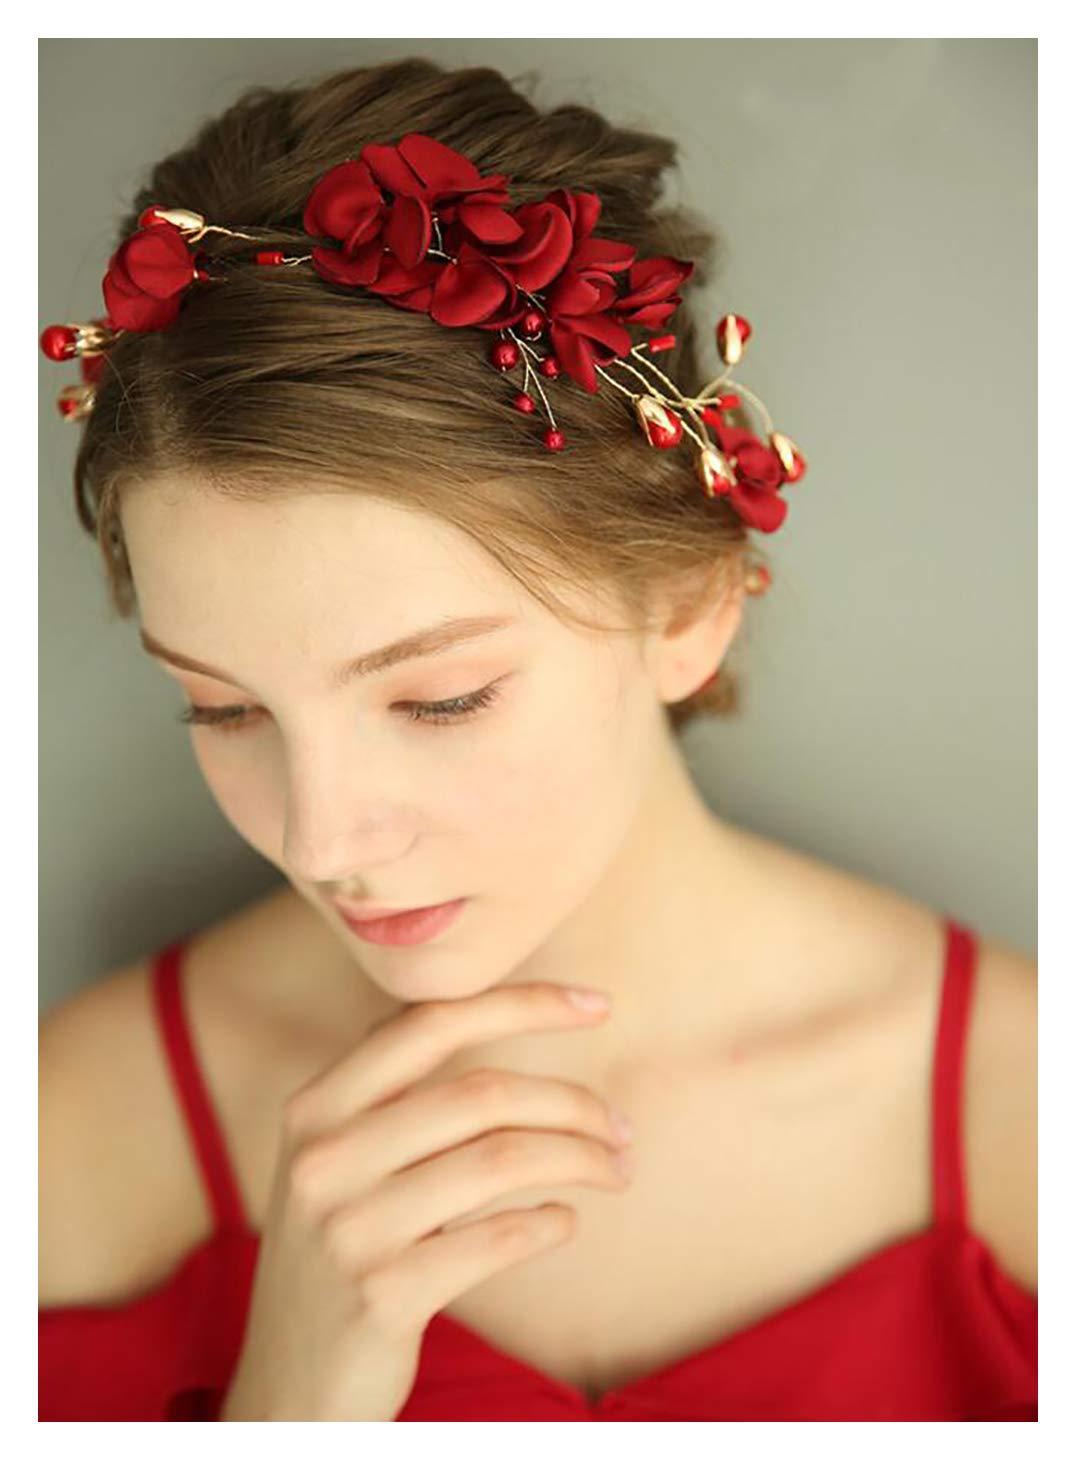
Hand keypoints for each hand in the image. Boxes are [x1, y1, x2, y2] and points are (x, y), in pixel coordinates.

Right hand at [219, 982, 631, 1420]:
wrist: (286, 1391)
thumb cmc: (336, 1256)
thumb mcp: (334, 1164)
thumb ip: (392, 1096)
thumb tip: (493, 1016)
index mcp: (315, 1108)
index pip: (430, 1023)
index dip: (522, 1004)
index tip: (596, 1004)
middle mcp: (324, 1157)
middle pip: (482, 1093)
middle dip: (573, 1102)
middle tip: (620, 1127)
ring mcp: (349, 1228)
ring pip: (501, 1160)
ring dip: (580, 1159)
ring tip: (615, 1171)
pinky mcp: (382, 1295)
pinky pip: (498, 1238)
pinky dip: (550, 1223)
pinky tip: (564, 1221)